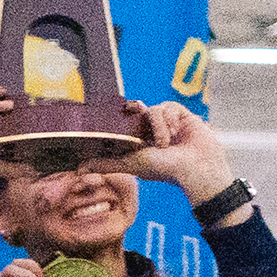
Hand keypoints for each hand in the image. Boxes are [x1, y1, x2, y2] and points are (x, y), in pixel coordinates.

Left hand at [85, 101, 231, 201]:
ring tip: (166, 144)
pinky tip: (175, 133)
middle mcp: (149, 130)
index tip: (111, 113)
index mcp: (136, 140)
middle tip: (134, 114)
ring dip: (158, 126)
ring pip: (152, 110)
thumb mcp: (131, 164)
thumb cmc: (164, 170)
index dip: (117, 116)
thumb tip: (79, 169)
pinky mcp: (179, 114)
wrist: (197, 168)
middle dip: (135, 111)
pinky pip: (167, 106)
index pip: (121, 121)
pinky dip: (168, 120)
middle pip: (135, 110)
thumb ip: (106, 164)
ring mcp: (165, 121)